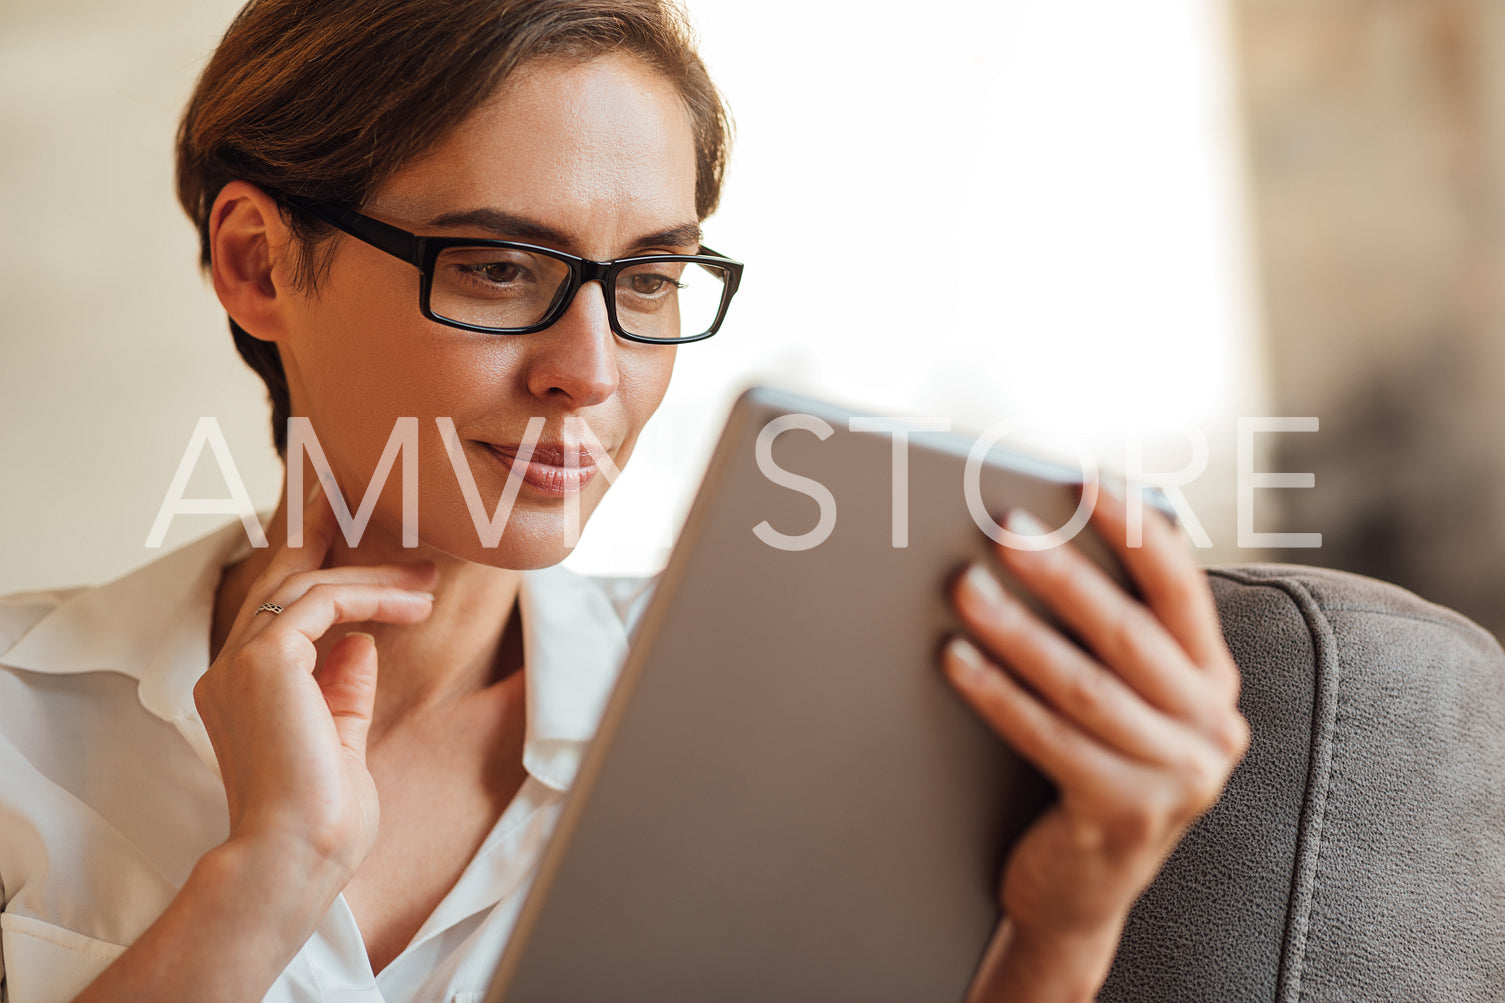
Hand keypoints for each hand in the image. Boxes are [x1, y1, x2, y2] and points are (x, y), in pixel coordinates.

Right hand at [193, 483, 436, 882]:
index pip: (278, 609)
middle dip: (318, 530)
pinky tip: (411, 605)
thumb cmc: (320, 816)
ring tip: (428, 582)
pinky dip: (370, 595)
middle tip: (352, 491)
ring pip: (310, 585)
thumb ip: (343, 688)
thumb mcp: (341, 739)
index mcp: (241, 690)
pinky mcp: (265, 660)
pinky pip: (323, 601)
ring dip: (376, 578)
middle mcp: (230, 670)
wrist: (295, 856)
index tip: (340, 527)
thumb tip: (358, 645)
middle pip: (280, 577)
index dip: (309, 562)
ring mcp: (240, 662)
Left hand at [942, 485, 1248, 1001]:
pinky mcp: (1125, 816)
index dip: (1137, 530)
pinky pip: (1049, 739)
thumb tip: (1034, 537)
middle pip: (1129, 633)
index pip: (1181, 588)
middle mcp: (1210, 727)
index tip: (1087, 483)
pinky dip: (998, 695)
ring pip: (1084, 686)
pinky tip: (955, 659)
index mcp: (1213, 681)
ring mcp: (1176, 778)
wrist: (1079, 893)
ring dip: (1017, 630)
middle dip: (1063, 573)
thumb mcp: (1121, 701)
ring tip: (963, 587)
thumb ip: (1106, 634)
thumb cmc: (1088, 769)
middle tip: (1005, 525)